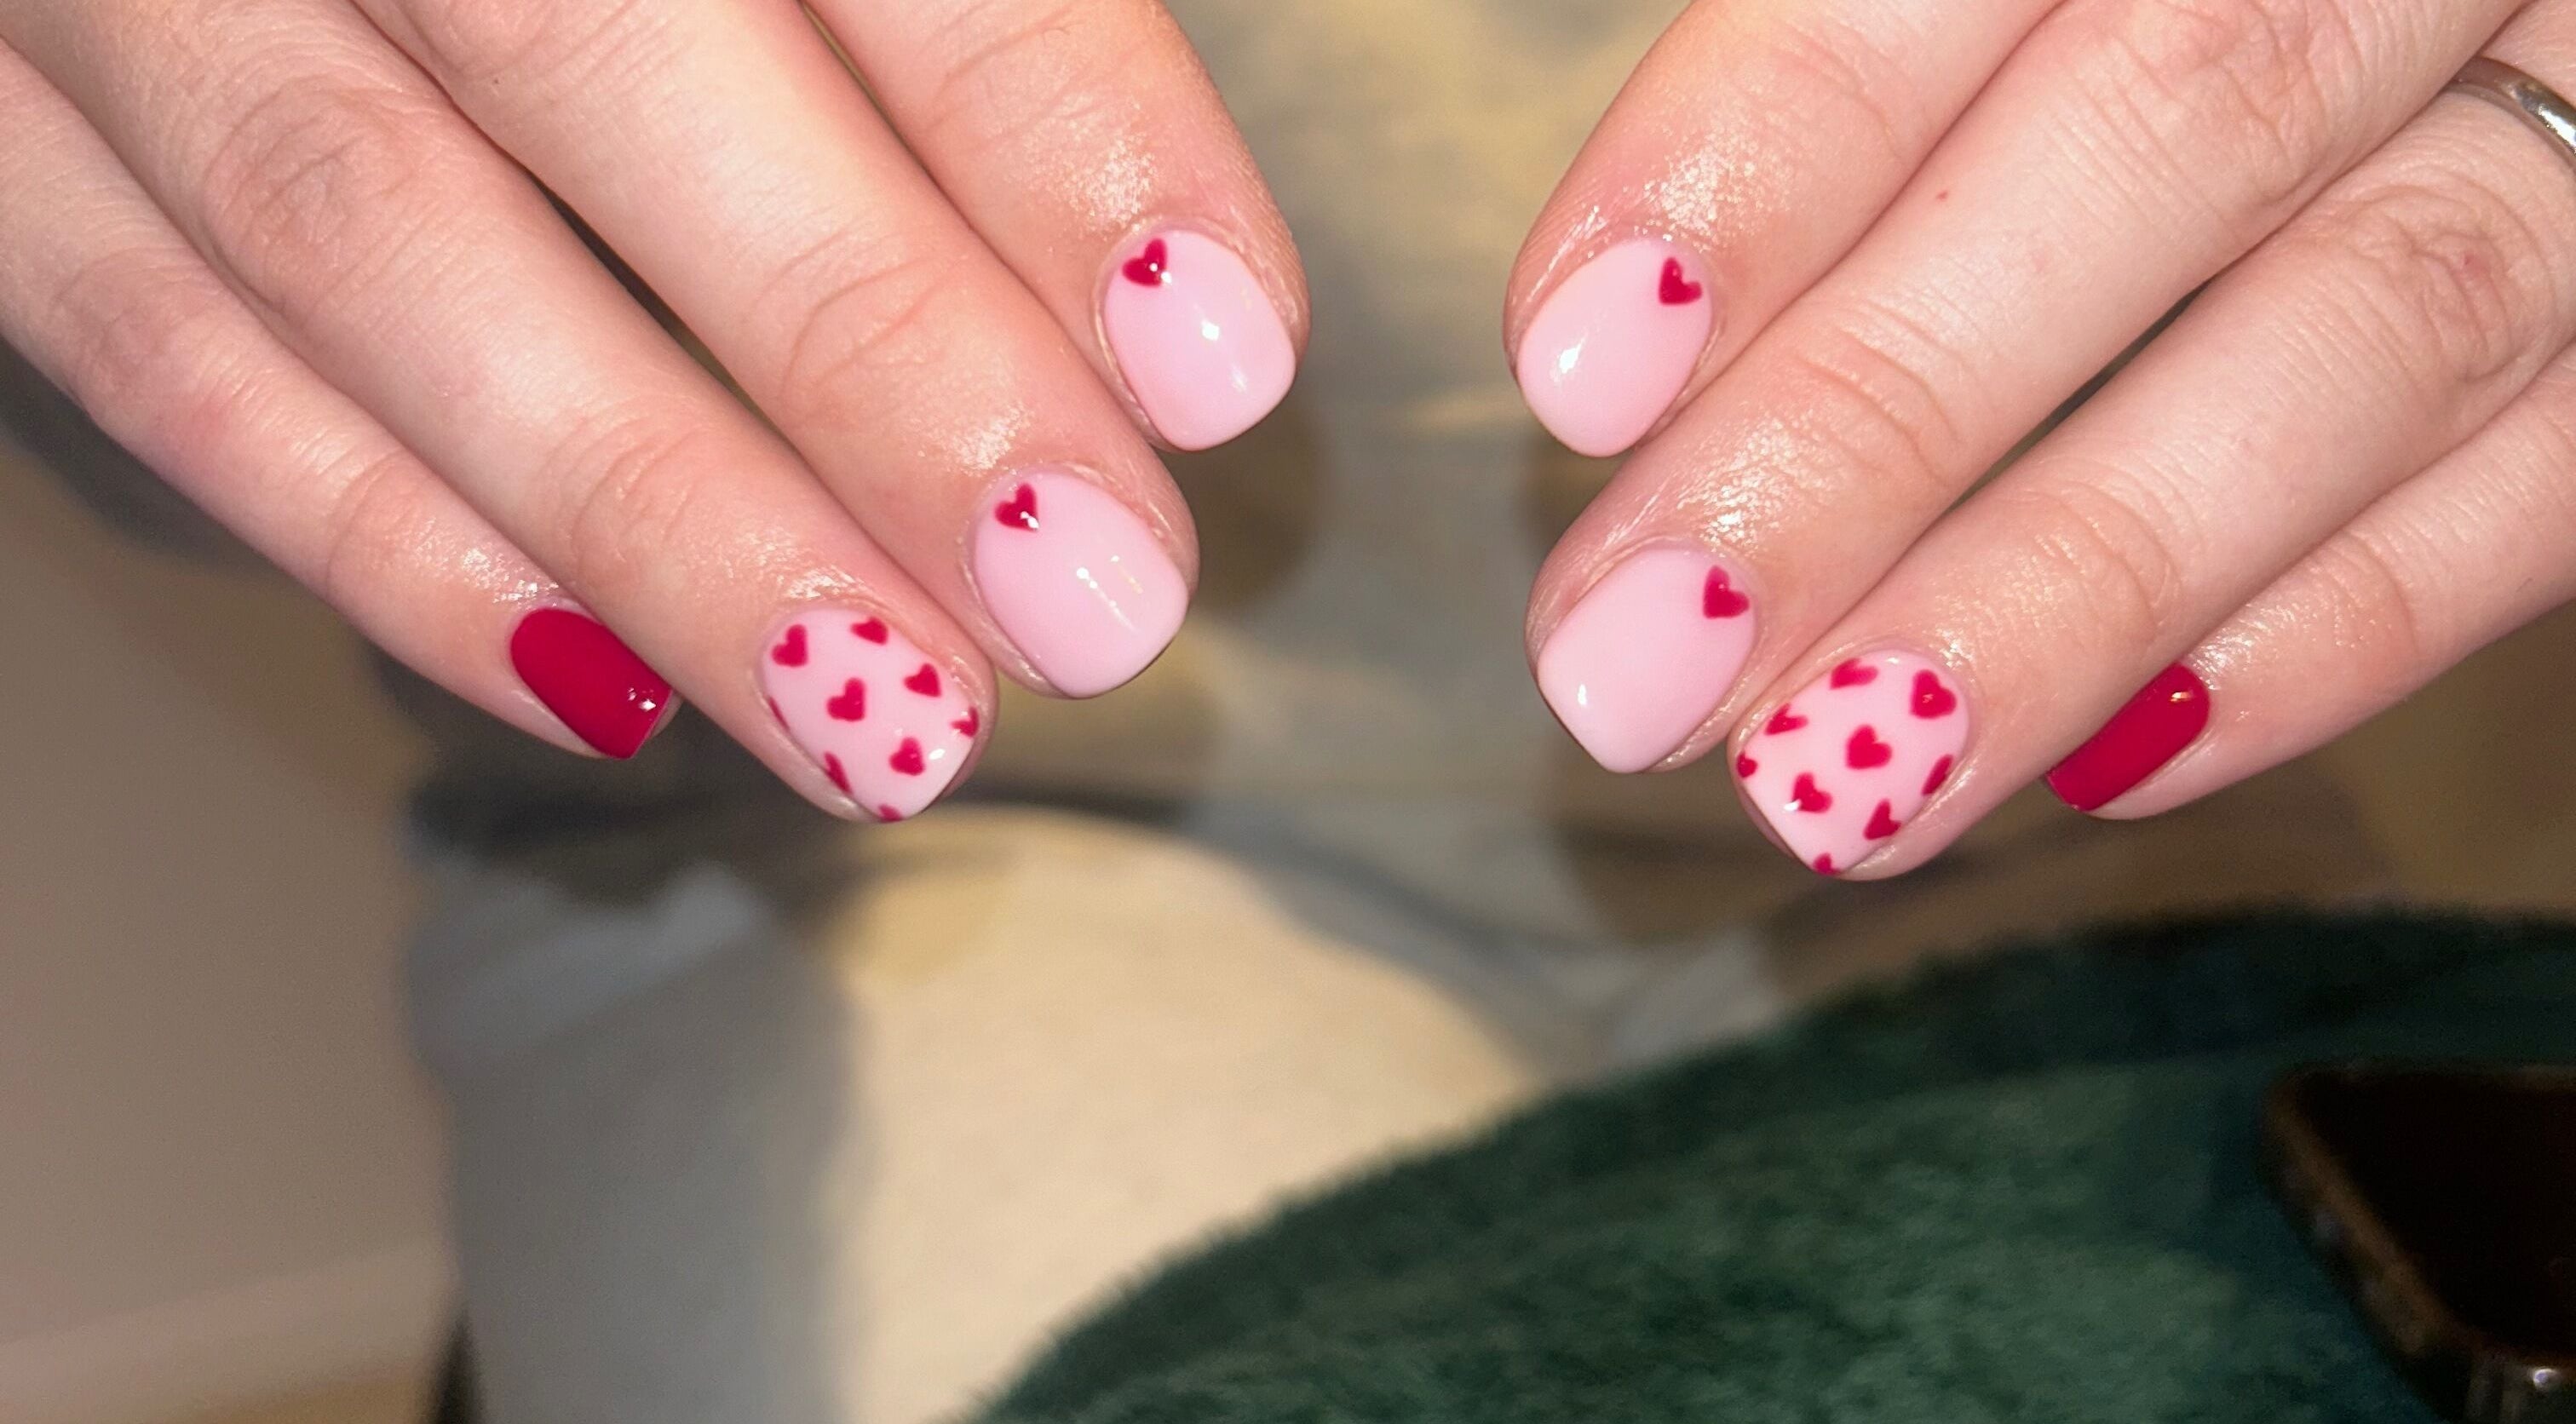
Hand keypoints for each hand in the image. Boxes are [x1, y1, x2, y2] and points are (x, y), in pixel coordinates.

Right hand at [0, 0, 1302, 818]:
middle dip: (868, 352)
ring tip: (900, 720)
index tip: (1222, 353)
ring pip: (363, 235)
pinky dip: (376, 536)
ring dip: (652, 517)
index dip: (1045, 118)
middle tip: (1096, 596)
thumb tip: (1160, 288)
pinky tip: (604, 683)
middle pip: (588, 48)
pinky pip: (142, 340)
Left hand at [1514, 0, 2575, 876]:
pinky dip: (2333, 634)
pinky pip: (2554, 480)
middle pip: (2162, 137)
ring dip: (2074, 588)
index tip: (1578, 371)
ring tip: (1830, 775)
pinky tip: (2102, 761)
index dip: (1768, 154)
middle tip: (1636, 661)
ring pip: (2372, 327)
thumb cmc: (2110, 13)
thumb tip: (1624, 337)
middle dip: (1874, 427)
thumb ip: (1852, 76)